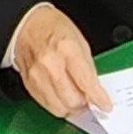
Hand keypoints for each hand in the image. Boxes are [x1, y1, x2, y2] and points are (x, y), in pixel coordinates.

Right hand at [7, 1, 113, 119]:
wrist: (26, 25)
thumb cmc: (54, 29)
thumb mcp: (80, 41)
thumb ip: (88, 67)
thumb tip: (95, 90)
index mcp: (67, 49)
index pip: (86, 82)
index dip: (98, 98)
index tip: (105, 106)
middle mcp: (50, 64)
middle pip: (72, 100)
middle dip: (84, 105)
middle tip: (89, 101)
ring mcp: (37, 76)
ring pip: (58, 107)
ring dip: (71, 108)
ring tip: (76, 101)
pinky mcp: (28, 84)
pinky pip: (46, 105)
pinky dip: (57, 105)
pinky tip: (62, 97)